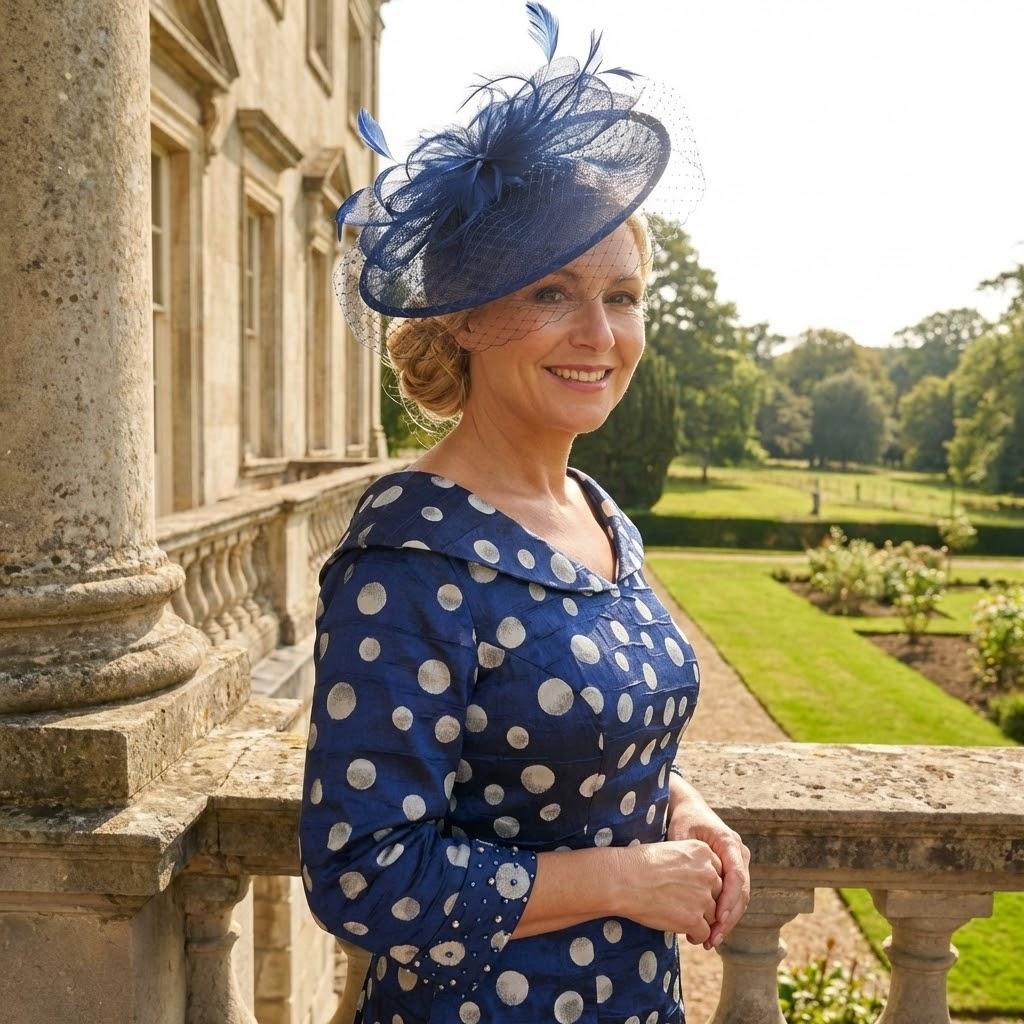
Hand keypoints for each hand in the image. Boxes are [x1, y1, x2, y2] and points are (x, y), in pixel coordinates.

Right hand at [617, 839, 723, 945]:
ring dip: (703, 921)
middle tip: (692, 910)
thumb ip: (691, 865)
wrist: (622, 879)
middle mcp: (708, 873)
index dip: (708, 885)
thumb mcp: (671, 851)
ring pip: (714, 915)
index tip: (696, 892)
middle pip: (719, 894)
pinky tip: (687, 934)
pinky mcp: (694, 919)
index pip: (718, 873)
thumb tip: (698, 883)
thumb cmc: (639, 864)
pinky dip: (697, 936)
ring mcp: (703, 897)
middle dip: (707, 904)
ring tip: (688, 923)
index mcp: (702, 852)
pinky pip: (705, 932)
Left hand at [667, 777, 750, 948]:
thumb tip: (686, 878)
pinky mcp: (733, 871)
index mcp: (729, 843)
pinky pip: (733, 896)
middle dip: (729, 919)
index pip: (737, 876)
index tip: (718, 921)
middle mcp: (739, 854)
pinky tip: (711, 930)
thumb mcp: (682, 832)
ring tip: (710, 941)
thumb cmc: (684, 819)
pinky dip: (725, 914)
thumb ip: (686, 854)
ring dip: (728, 921)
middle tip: (712, 940)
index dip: (730, 901)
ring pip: (741, 898)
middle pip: (742, 893)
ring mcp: (739, 863)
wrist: (690, 808)